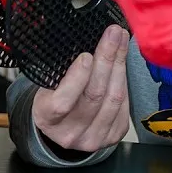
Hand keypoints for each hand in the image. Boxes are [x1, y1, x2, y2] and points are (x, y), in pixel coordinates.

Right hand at [32, 24, 131, 152]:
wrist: (62, 127)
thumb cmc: (53, 98)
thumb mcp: (47, 84)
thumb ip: (62, 69)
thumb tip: (86, 41)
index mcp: (47, 118)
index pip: (62, 101)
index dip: (77, 78)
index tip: (86, 56)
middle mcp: (70, 133)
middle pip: (94, 95)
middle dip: (106, 59)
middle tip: (113, 34)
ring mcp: (93, 138)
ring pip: (114, 98)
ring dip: (120, 65)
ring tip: (121, 41)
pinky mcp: (113, 136)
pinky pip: (124, 105)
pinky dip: (124, 80)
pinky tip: (122, 62)